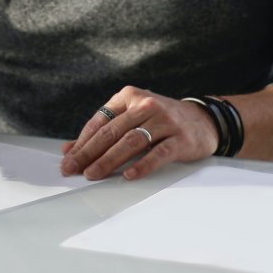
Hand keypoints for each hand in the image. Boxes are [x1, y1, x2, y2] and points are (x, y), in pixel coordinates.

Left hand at [59, 87, 217, 180]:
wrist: (204, 120)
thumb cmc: (161, 121)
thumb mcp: (132, 118)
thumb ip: (103, 132)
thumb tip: (69, 149)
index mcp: (130, 97)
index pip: (100, 121)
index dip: (82, 142)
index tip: (68, 160)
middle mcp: (146, 105)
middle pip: (112, 132)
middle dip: (89, 153)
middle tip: (73, 169)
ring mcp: (165, 121)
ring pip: (132, 141)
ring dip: (109, 160)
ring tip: (93, 174)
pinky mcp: (181, 139)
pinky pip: (158, 154)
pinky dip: (142, 165)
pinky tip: (128, 176)